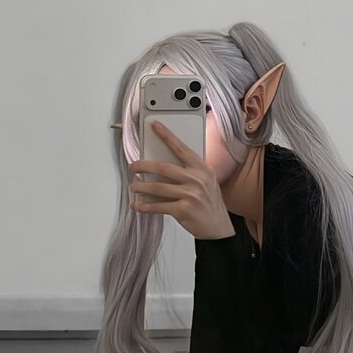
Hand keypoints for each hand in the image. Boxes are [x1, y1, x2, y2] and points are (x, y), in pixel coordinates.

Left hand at [128, 121, 235, 239]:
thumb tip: (162, 166)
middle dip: (143, 165)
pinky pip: (157, 206)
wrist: (218, 227)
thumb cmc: (209, 203)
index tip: (154, 126)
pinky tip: (137, 205)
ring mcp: (190, 195)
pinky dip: (144, 206)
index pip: (181, 148)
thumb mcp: (206, 182)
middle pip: (163, 167)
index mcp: (202, 168)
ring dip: (140, 187)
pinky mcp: (183, 210)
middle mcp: (197, 179)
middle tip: (133, 167)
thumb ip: (189, 172)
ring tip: (133, 187)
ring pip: (157, 187)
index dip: (166, 136)